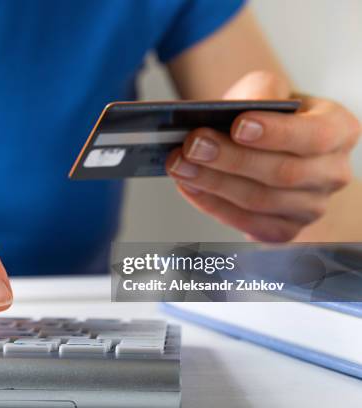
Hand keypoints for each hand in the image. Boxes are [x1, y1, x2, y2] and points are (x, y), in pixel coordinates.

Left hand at [166, 71, 360, 241]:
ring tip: (179, 164)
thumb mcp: (268, 91)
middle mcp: (332, 173)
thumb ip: (260, 91)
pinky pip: (246, 223)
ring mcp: (310, 208)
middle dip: (231, 159)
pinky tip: (187, 185)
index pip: (314, 136)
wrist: (264, 147)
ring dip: (213, 183)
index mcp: (339, 131)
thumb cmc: (267, 116)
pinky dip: (211, 204)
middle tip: (192, 144)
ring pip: (260, 201)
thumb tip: (235, 111)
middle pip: (282, 173)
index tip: (237, 125)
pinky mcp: (283, 230)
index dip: (275, 133)